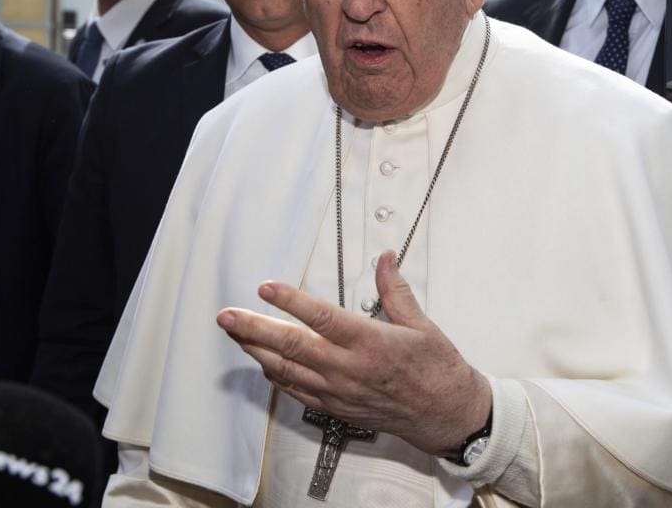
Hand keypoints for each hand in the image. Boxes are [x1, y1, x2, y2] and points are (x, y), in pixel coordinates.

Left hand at [216, 250, 491, 456]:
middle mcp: (349, 369)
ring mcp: (339, 392)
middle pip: (292, 347)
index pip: (322, 318)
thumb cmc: (437, 369)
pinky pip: (297, 392)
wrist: (445, 415)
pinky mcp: (336, 408)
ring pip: (287, 371)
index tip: (265, 287)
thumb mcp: (421, 324)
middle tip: (227, 316)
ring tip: (235, 333)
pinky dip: (275, 376)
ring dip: (256, 351)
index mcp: (371, 343)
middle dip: (254, 330)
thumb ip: (395, 289)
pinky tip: (262, 361)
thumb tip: (384, 256)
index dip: (291, 302)